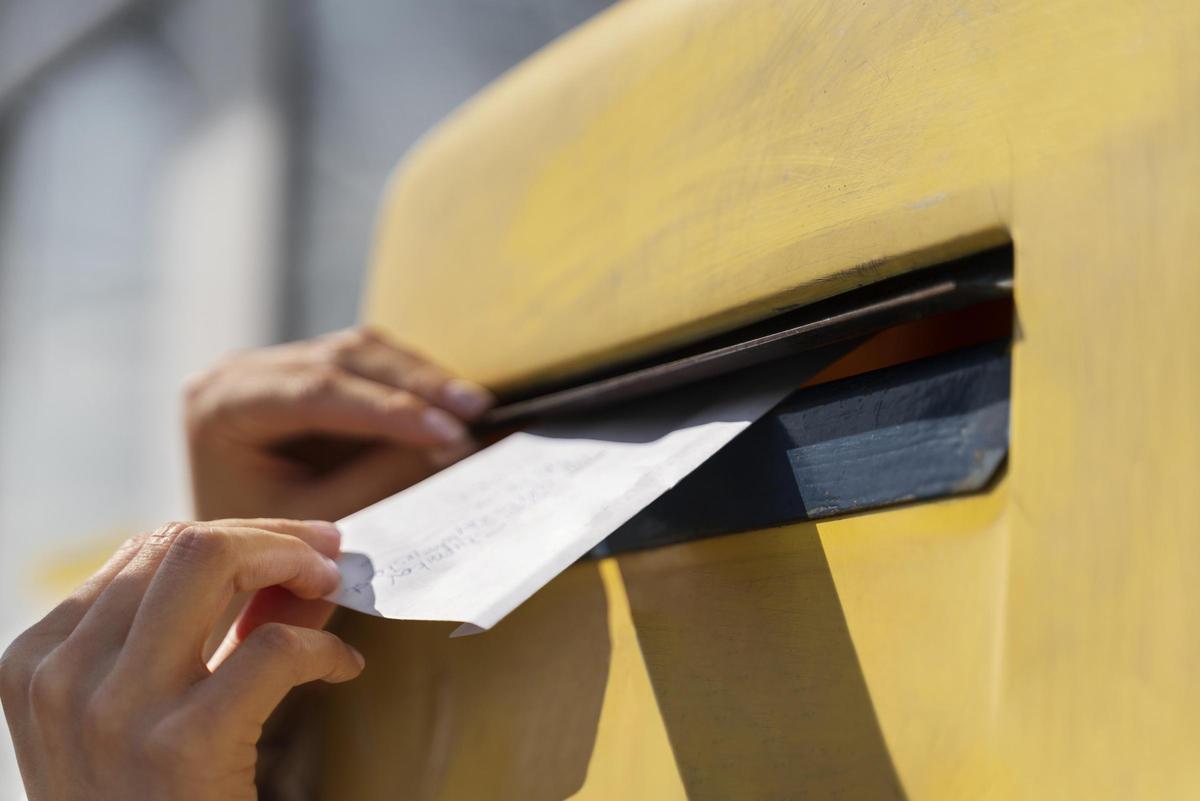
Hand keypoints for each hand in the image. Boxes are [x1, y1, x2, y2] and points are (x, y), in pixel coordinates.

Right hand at [0, 519, 358, 800]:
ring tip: (331, 588)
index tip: (292, 548)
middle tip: (327, 554)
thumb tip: (296, 572)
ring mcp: (114, 711)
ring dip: (291, 561)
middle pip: (180, 542)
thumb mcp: (143, 718)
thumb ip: (207, 639)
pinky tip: (341, 670)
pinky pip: (270, 649)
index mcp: (39, 663)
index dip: (235, 536)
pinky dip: (320, 648)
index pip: (146, 550)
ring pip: (210, 561)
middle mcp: (62, 677)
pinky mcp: (180, 748)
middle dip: (270, 534)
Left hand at [185, 327, 494, 520]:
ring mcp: (272, 365)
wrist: (231, 561)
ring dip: (422, 379)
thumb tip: (455, 445)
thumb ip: (379, 479)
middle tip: (475, 410)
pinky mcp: (304, 371)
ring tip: (475, 408)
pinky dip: (411, 384)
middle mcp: (240, 371)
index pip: (316, 392)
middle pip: (342, 359)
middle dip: (416, 385)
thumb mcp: (319, 518)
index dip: (389, 409)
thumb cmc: (262, 548)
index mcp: (220, 405)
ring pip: (361, 352)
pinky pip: (367, 364)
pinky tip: (452, 404)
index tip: (449, 430)